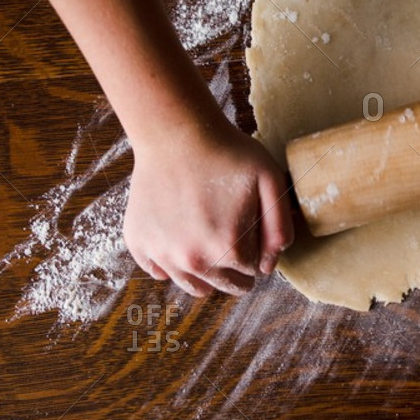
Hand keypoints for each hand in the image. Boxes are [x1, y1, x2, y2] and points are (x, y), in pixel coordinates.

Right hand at [123, 121, 294, 296]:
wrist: (176, 133)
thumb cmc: (226, 154)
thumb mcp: (271, 182)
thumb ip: (279, 227)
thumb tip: (270, 264)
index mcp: (229, 250)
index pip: (252, 272)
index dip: (256, 252)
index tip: (250, 231)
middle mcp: (194, 261)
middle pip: (224, 286)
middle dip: (234, 270)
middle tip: (232, 240)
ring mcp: (163, 254)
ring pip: (192, 286)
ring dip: (205, 273)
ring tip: (208, 244)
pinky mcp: (140, 243)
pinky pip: (158, 271)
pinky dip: (170, 264)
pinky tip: (178, 240)